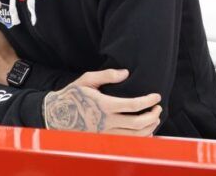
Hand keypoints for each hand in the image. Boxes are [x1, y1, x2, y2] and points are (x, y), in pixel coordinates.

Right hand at [43, 69, 161, 135]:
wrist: (57, 115)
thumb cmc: (72, 95)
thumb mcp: (86, 79)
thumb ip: (107, 75)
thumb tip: (126, 73)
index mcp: (104, 105)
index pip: (133, 105)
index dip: (148, 101)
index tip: (156, 97)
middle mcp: (106, 122)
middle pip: (138, 123)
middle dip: (153, 115)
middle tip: (158, 108)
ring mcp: (106, 134)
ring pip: (136, 136)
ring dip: (150, 127)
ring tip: (154, 118)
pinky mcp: (105, 140)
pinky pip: (129, 143)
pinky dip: (141, 138)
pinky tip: (145, 130)